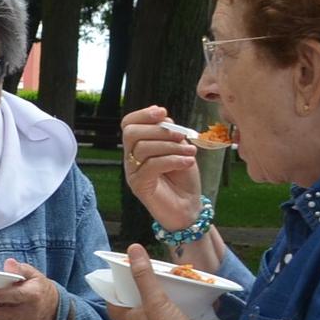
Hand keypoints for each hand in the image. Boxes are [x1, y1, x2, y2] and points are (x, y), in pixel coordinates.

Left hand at [104, 244, 218, 319]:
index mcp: (132, 318)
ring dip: (163, 291)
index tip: (116, 276)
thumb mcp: (154, 299)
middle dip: (141, 286)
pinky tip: (188, 288)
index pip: (114, 306)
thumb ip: (143, 275)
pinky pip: (178, 309)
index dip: (113, 292)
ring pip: (158, 305)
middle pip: (137, 302)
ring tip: (168, 274)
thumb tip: (133, 249)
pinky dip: (181, 298)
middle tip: (145, 269)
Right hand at [120, 105, 204, 231]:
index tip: (162, 111)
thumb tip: (164, 119)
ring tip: (191, 151)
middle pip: (131, 133)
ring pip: (143, 148)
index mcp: (138, 146)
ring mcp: (132, 172)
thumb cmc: (183, 179)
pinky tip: (188, 162)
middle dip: (158, 129)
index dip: (143, 114)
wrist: (188, 207)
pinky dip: (173, 160)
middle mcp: (131, 158)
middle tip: (181, 135)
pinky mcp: (138, 186)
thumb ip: (170, 134)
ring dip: (171, 146)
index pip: (129, 124)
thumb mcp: (179, 149)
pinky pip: (151, 165)